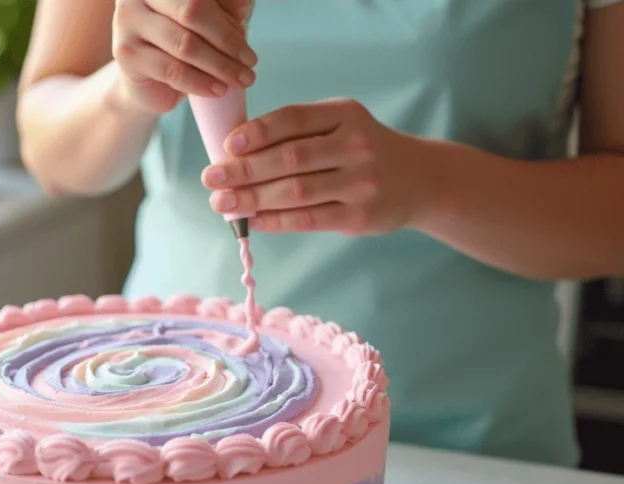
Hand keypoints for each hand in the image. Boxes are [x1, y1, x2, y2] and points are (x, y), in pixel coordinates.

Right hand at [111, 0, 256, 114]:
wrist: (149, 80)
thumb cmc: (183, 40)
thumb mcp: (210, 19)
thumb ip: (224, 7)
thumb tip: (244, 3)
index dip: (229, 16)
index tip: (249, 39)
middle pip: (192, 11)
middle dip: (227, 40)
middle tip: (250, 62)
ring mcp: (128, 22)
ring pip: (184, 44)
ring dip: (219, 65)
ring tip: (241, 78)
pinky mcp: (127, 55)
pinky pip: (171, 70)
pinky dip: (200, 82)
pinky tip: (218, 89)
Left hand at [200, 99, 435, 235]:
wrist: (420, 180)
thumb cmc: (361, 151)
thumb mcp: (340, 127)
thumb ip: (297, 134)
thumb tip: (234, 152)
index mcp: (345, 115)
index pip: (294, 120)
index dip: (258, 132)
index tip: (227, 145)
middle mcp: (355, 145)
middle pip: (290, 158)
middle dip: (244, 169)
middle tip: (211, 178)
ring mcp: (360, 182)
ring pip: (295, 191)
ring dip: (252, 198)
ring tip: (221, 203)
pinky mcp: (359, 216)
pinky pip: (308, 219)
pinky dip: (275, 221)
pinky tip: (251, 220)